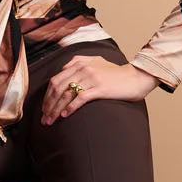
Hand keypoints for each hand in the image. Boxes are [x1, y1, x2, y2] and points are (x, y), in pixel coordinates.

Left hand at [40, 56, 157, 125]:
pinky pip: (80, 98)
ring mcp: (92, 78)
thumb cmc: (116, 73)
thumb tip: (63, 69)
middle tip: (44, 118)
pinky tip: (65, 115)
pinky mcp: (100, 88)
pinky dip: (70, 107)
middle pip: (58, 88)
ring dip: (56, 109)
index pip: (56, 80)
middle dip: (48, 105)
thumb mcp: (97, 61)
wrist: (136, 77)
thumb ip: (79, 61)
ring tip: (51, 120)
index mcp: (80, 63)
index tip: (44, 108)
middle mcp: (83, 69)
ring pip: (67, 94)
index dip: (47, 96)